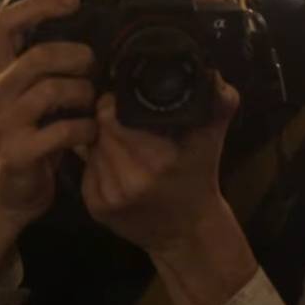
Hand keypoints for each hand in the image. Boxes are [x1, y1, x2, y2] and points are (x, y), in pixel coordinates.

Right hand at [0, 0, 97, 277]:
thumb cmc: (30, 134)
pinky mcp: (17, 152)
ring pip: (51, 90)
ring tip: (92, 104)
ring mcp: (3, 122)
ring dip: (83, 95)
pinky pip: (61, 131)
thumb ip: (51, 66)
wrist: (5, 192)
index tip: (74, 0)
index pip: (8, 21)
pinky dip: (85, 130)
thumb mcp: (34, 95)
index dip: (41, 5)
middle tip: (95, 67)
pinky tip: (90, 134)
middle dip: (76, 57)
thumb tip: (94, 35)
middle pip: (38, 55)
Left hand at [80, 72, 239, 254]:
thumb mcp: (211, 139)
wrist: (187, 232)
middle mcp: (129, 180)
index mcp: (157, 160)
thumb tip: (212, 72)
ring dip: (101, 140)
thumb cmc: (199, 177)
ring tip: (121, 139)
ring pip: (90, 148)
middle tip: (121, 117)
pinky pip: (86, 169)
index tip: (123, 99)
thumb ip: (218, 103)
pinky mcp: (95, 208)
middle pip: (99, 129)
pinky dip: (97, 161)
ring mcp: (109, 197)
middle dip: (108, 119)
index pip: (111, 116)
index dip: (114, 102)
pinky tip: (116, 162)